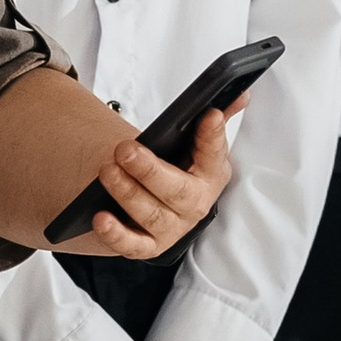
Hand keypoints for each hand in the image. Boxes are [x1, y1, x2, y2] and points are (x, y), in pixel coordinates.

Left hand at [56, 105, 239, 263]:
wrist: (162, 203)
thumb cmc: (180, 169)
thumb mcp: (198, 145)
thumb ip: (216, 119)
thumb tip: (241, 94)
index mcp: (212, 174)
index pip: (215, 153)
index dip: (213, 136)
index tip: (208, 115)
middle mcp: (195, 204)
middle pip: (176, 191)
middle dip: (150, 170)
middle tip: (125, 150)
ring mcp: (173, 228)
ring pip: (151, 215)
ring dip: (127, 193)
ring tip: (107, 171)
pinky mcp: (148, 246)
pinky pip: (132, 245)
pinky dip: (116, 234)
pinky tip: (100, 217)